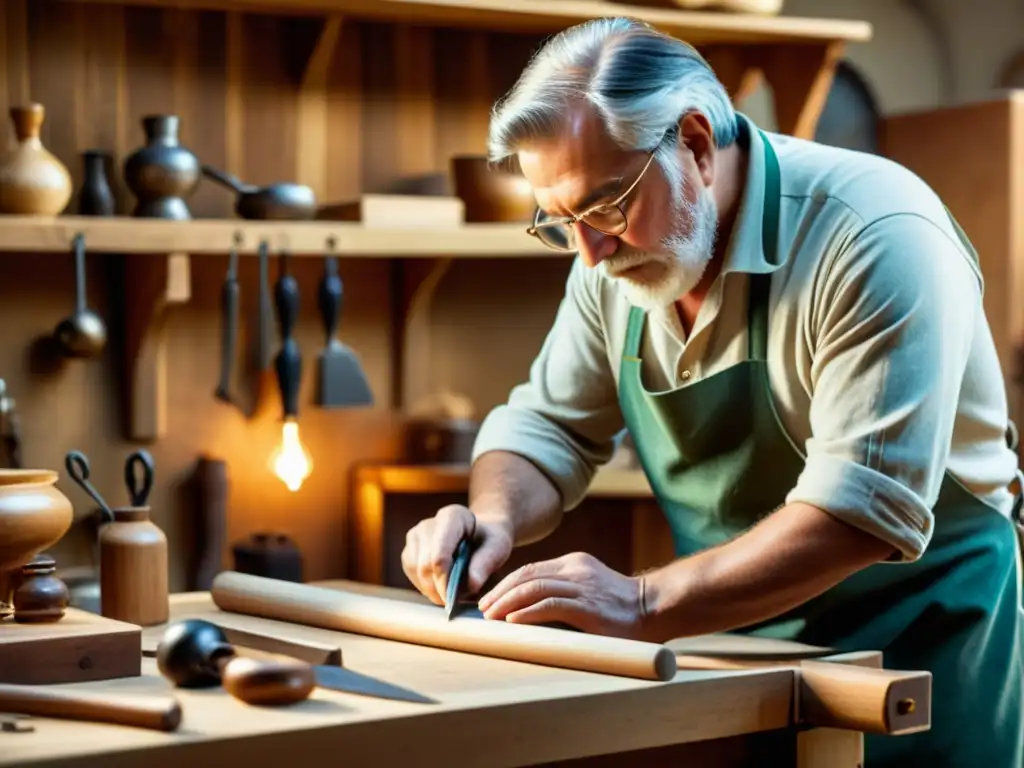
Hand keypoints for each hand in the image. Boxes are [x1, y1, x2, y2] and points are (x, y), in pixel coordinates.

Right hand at [401, 504, 513, 604]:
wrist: (478, 537)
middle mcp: (429, 524)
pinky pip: (411, 574)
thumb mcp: (498, 548)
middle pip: (425, 565)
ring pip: (416, 571)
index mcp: (452, 516)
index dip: (444, 580)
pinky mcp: (408, 550)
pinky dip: (424, 586)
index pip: (440, 554)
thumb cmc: (489, 541)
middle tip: (454, 601)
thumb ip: (486, 563)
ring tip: (450, 592)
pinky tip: (440, 586)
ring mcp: (415, 536)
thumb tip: (472, 584)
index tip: (452, 598)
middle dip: (438, 588)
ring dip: (431, 589)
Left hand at [477, 552, 643, 637]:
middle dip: (500, 592)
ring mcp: (582, 586)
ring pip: (534, 587)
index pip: (530, 569)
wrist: (654, 608)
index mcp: (574, 564)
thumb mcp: (588, 590)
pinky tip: (512, 621)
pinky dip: (527, 612)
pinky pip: (550, 605)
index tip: (489, 600)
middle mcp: (575, 569)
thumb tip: (526, 611)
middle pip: (527, 575)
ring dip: (507, 602)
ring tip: (491, 616)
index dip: (506, 584)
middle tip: (482, 609)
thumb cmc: (620, 607)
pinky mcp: (587, 606)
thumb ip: (563, 593)